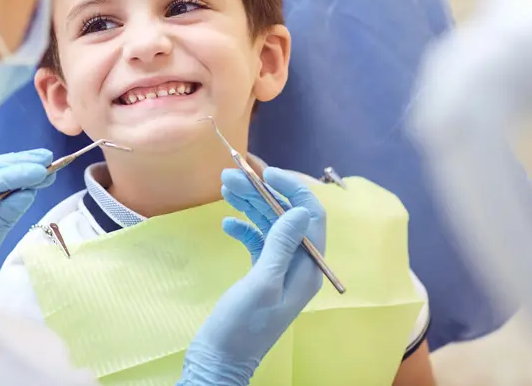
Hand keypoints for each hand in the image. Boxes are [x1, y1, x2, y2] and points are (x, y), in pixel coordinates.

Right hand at [178, 168, 325, 385]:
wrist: (220, 359)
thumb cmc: (242, 326)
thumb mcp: (262, 282)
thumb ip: (281, 245)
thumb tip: (301, 209)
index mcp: (308, 268)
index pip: (311, 217)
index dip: (292, 189)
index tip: (265, 172)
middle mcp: (298, 266)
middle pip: (286, 217)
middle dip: (261, 193)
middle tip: (230, 176)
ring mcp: (279, 270)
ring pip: (269, 225)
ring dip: (249, 205)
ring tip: (224, 187)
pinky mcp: (261, 275)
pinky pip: (256, 241)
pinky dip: (242, 228)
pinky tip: (226, 224)